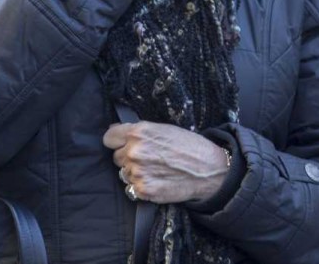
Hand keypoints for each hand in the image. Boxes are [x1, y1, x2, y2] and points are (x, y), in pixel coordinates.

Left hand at [103, 121, 229, 203]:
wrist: (209, 170)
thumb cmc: (190, 146)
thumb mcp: (164, 129)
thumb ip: (140, 132)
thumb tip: (116, 133)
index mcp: (139, 132)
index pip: (109, 138)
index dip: (117, 141)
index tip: (123, 145)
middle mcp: (134, 151)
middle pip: (116, 157)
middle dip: (128, 158)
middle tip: (148, 159)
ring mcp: (137, 172)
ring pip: (123, 173)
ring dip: (135, 173)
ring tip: (155, 171)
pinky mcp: (142, 190)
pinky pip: (131, 189)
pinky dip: (141, 187)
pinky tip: (157, 181)